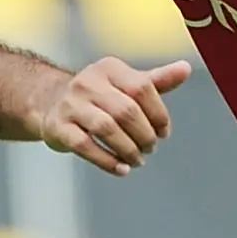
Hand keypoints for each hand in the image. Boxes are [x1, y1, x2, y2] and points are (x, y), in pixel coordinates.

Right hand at [37, 56, 193, 175]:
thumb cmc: (98, 95)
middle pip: (126, 111)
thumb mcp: (125, 84)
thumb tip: (186, 68)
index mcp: (109, 68)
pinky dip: (107, 161)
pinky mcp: (58, 126)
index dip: (158, 114)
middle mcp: (88, 82)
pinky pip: (85, 146)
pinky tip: (121, 169)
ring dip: (128, 150)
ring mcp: (71, 104)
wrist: (50, 102)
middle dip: (144, 135)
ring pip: (106, 129)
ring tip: (137, 160)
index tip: (163, 133)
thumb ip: (156, 80)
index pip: (142, 88)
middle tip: (150, 149)